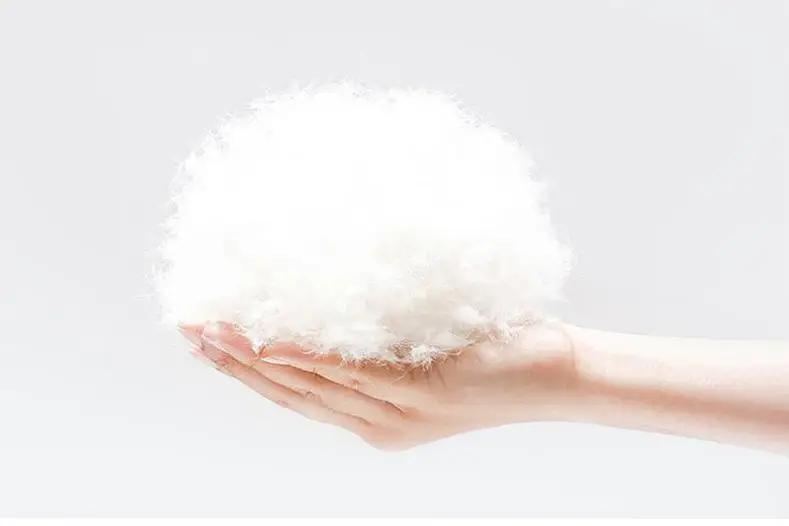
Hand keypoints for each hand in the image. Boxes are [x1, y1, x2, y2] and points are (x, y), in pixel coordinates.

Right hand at [180, 322, 578, 450]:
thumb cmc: (496, 349)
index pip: (299, 397)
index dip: (248, 373)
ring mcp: (400, 413)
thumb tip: (343, 290)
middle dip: (235, 367)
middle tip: (188, 332)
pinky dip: (308, 360)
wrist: (560, 374)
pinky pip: (354, 375)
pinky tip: (271, 344)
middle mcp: (380, 423)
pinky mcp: (423, 393)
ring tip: (212, 333)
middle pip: (292, 396)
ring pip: (312, 389)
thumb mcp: (427, 346)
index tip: (208, 343)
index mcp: (377, 417)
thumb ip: (383, 337)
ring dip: (256, 361)